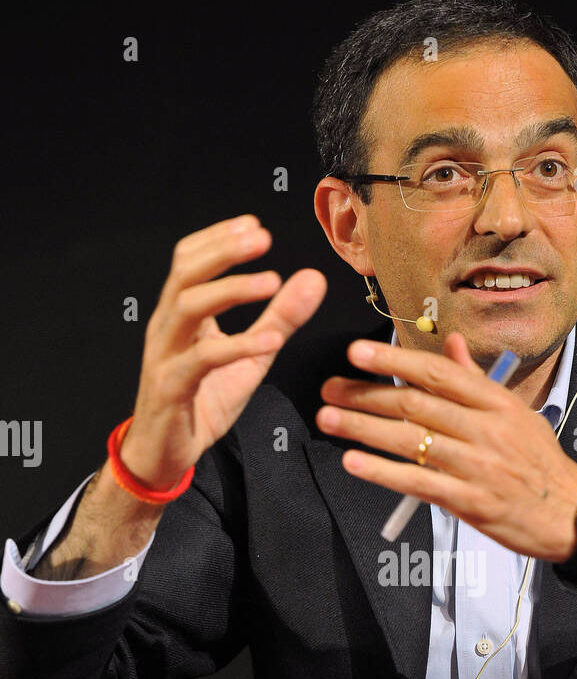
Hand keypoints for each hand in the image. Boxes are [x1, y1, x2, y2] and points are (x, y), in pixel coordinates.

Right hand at [121, 216, 326, 488]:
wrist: (164, 453)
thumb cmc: (201, 401)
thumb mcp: (250, 356)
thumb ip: (279, 318)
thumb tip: (311, 278)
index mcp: (180, 314)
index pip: (189, 259)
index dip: (219, 238)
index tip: (255, 225)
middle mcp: (168, 327)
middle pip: (186, 272)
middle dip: (224, 250)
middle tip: (262, 237)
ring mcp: (166, 355)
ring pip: (189, 306)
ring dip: (232, 289)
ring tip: (271, 281)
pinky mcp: (172, 387)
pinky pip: (202, 360)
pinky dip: (238, 346)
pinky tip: (270, 342)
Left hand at [316, 331, 576, 562]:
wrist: (572, 515)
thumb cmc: (540, 464)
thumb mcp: (516, 414)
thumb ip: (476, 381)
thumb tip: (450, 343)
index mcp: (497, 403)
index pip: (438, 374)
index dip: (394, 360)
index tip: (358, 354)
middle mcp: (486, 430)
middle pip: (416, 404)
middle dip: (366, 394)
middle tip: (330, 389)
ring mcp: (478, 466)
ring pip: (410, 440)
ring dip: (363, 428)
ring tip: (329, 420)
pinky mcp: (470, 502)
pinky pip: (418, 483)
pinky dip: (382, 472)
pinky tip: (354, 463)